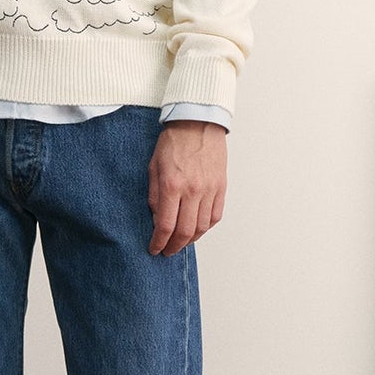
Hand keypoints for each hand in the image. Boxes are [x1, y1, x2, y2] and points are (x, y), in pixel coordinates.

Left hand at [148, 121, 226, 255]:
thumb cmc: (173, 142)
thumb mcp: (153, 167)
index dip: (159, 242)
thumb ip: (155, 196)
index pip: (166, 225)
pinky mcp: (221, 187)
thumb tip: (157, 219)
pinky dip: (206, 227)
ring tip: (181, 241)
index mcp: (172, 185)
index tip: (155, 248)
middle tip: (167, 250)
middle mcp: (193, 190)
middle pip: (185, 231)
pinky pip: (216, 216)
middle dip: (174, 246)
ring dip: (190, 239)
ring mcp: (210, 190)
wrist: (197, 123)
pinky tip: (197, 228)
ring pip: (202, 227)